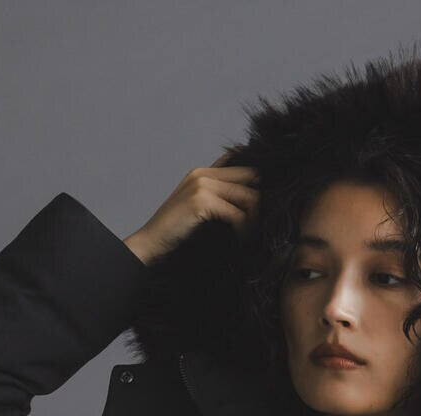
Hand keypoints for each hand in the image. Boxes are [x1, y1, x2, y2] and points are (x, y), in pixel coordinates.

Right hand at [123, 154, 260, 266]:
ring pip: (248, 196)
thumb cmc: (177, 234)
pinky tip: (241, 240)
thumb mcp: (201, 211)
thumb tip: (253, 204)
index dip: (261, 184)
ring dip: (256, 219)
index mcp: (203, 172)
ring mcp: (202, 185)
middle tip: (266, 223)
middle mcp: (203, 174)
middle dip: (264, 201)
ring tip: (252, 234)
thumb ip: (221, 201)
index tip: (268, 207)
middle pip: (251, 177)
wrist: (151, 244)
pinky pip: (237, 213)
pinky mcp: (201, 201)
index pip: (243, 166)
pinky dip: (244, 229)